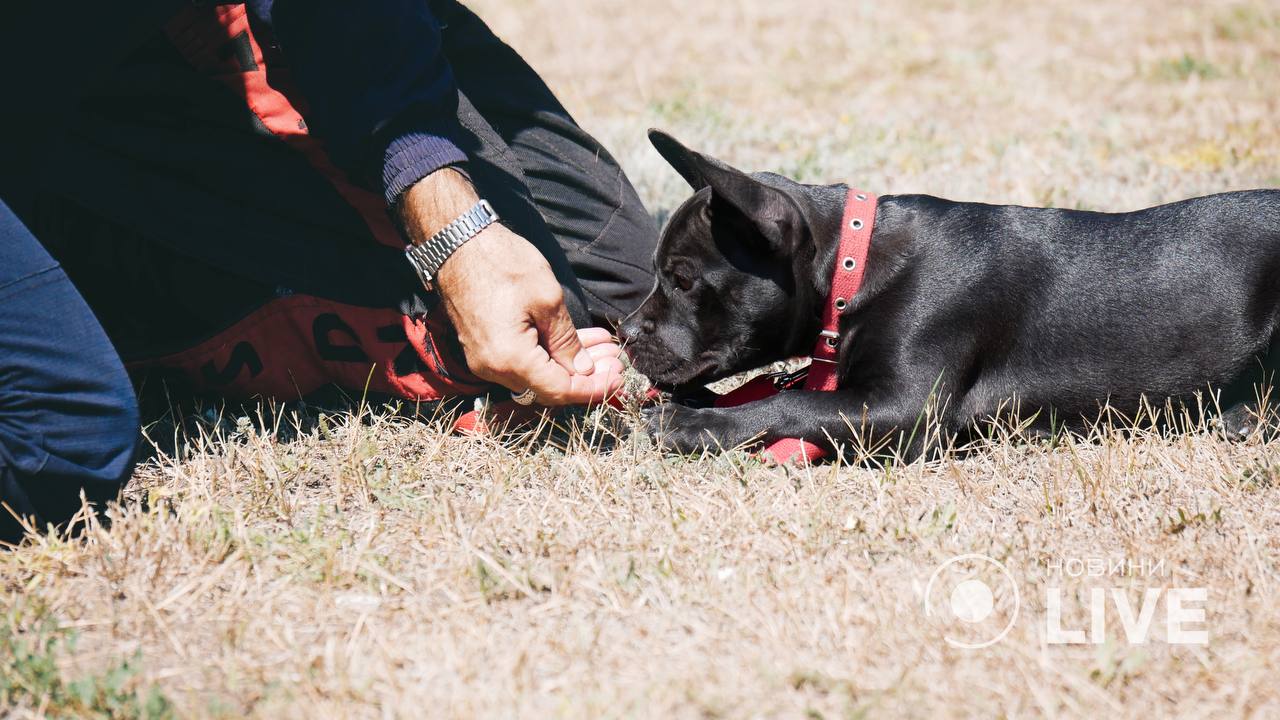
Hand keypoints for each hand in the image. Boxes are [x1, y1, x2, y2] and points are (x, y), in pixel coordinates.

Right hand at [399, 169, 623, 404]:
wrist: (456, 242)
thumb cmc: (502, 263)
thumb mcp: (548, 299)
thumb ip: (567, 341)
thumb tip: (583, 369)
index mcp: (510, 359)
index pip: (560, 390)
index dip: (593, 388)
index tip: (619, 378)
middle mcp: (493, 368)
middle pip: (549, 386)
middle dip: (587, 376)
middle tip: (617, 362)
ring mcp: (485, 360)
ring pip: (538, 374)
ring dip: (571, 363)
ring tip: (603, 346)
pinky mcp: (484, 347)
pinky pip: (523, 361)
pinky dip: (551, 353)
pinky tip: (577, 339)